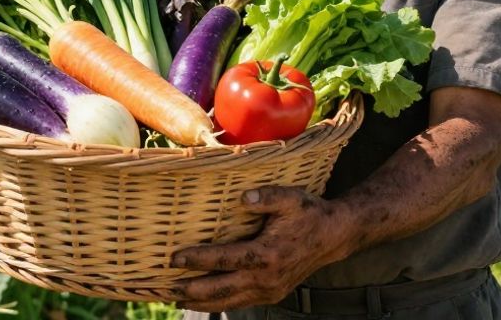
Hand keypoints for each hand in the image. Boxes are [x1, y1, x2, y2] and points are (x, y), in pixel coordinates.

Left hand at [171, 186, 350, 311]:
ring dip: (202, 302)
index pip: (224, 260)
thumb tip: (244, 196)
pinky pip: (240, 302)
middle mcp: (266, 278)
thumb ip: (267, 197)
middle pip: (221, 289)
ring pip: (229, 302)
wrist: (334, 237)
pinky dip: (219, 303)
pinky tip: (204, 300)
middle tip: (166, 288)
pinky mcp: (272, 294)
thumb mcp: (291, 198)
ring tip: (176, 299)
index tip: (174, 258)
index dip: (198, 260)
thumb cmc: (308, 213)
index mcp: (267, 254)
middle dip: (192, 290)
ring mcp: (270, 290)